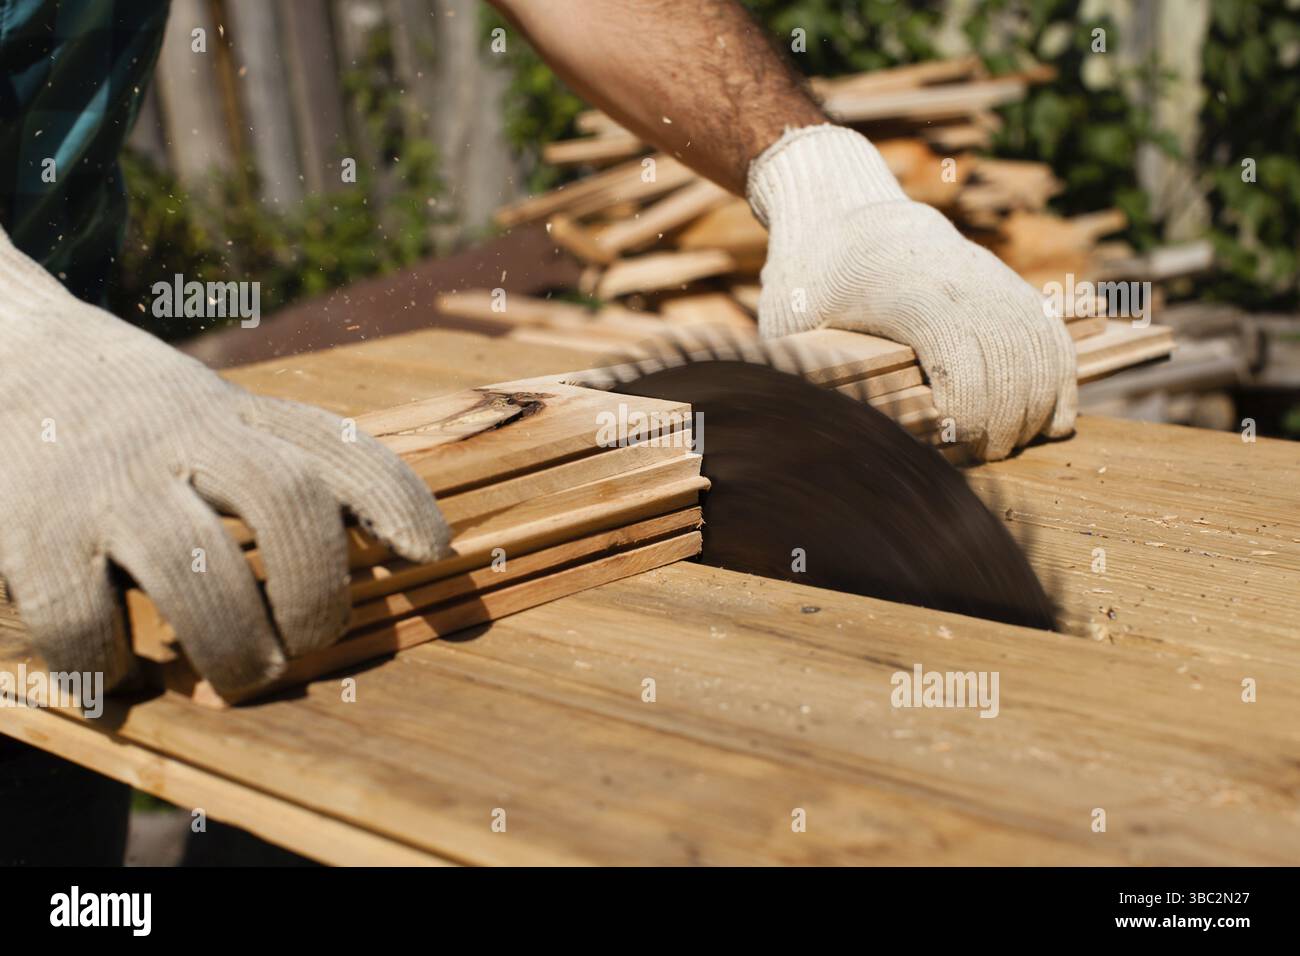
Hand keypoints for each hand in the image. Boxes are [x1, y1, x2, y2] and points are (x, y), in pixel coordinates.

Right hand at [0, 230, 450, 699]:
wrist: (3, 354)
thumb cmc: (137, 414)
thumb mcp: (220, 416)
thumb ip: (290, 462)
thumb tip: (408, 545)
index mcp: (238, 417)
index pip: (338, 443)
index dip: (397, 498)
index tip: (431, 552)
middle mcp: (182, 439)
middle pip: (286, 505)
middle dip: (316, 595)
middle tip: (308, 647)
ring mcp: (108, 484)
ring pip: (195, 574)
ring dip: (233, 647)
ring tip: (242, 676)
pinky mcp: (31, 533)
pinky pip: (83, 620)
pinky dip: (111, 667)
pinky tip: (121, 679)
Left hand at [748, 125, 1076, 460]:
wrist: (847, 213)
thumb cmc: (809, 279)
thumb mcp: (786, 322)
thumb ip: (797, 375)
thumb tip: (801, 433)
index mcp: (906, 294)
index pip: (962, 361)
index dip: (967, 414)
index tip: (952, 446)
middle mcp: (961, 284)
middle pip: (1009, 363)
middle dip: (1004, 422)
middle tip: (983, 457)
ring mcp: (991, 282)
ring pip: (1040, 351)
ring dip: (1036, 407)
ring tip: (1010, 444)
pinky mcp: (1009, 287)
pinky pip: (1052, 338)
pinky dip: (1060, 381)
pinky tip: (1051, 421)